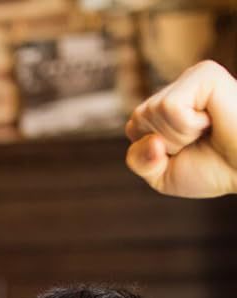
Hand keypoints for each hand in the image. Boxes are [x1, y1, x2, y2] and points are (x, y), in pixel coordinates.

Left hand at [125, 60, 236, 197]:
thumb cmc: (213, 169)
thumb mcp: (162, 175)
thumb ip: (139, 160)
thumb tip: (150, 139)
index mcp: (169, 108)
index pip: (133, 128)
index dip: (152, 152)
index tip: (184, 151)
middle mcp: (180, 88)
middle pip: (138, 120)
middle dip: (165, 144)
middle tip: (200, 142)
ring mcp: (192, 78)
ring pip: (152, 112)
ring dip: (179, 136)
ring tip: (209, 132)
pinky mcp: (205, 73)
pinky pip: (169, 107)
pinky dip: (187, 126)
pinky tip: (213, 121)